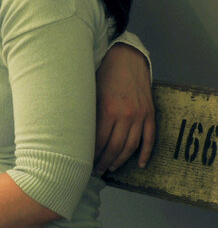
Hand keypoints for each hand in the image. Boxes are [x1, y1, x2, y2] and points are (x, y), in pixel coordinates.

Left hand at [94, 43, 154, 173]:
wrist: (126, 57)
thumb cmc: (103, 73)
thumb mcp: (90, 91)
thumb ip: (88, 112)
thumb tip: (77, 133)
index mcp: (107, 110)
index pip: (98, 140)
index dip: (91, 153)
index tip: (83, 161)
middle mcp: (125, 115)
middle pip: (114, 146)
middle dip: (104, 161)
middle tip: (96, 170)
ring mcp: (140, 115)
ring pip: (131, 146)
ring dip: (120, 160)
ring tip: (110, 168)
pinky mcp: (150, 113)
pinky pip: (150, 138)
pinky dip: (145, 153)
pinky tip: (139, 164)